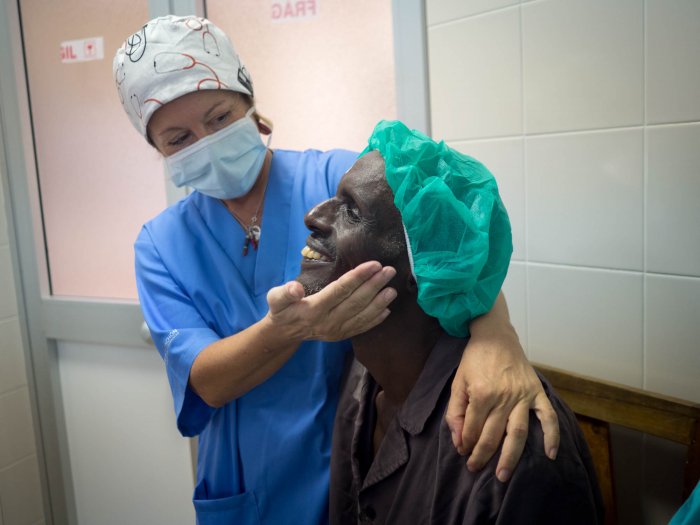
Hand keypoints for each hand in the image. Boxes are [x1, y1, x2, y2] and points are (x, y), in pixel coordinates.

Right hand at [266, 261, 396, 342]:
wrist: (285, 334)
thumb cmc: (282, 310)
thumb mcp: (276, 299)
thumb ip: (284, 293)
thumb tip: (295, 288)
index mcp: (314, 309)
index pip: (340, 290)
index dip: (358, 277)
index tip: (374, 264)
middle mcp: (329, 322)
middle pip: (356, 301)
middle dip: (374, 285)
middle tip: (389, 271)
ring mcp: (337, 330)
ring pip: (362, 315)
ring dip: (379, 302)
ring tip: (393, 289)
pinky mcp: (342, 335)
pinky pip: (362, 327)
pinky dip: (376, 319)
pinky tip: (387, 309)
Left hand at [445, 330, 559, 482]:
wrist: (496, 336)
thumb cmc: (474, 359)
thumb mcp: (458, 382)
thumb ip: (456, 411)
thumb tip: (459, 439)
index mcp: (481, 393)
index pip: (472, 428)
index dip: (465, 443)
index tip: (462, 452)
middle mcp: (503, 397)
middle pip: (492, 435)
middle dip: (481, 455)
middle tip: (475, 469)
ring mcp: (522, 396)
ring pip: (517, 432)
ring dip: (510, 456)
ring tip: (503, 475)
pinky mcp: (536, 392)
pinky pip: (547, 416)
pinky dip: (552, 435)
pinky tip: (550, 454)